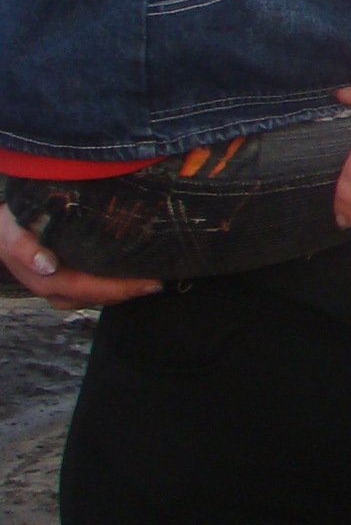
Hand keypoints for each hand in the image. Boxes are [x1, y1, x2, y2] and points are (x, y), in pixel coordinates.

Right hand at [0, 205, 161, 310]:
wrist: (1, 231)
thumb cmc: (10, 228)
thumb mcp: (12, 234)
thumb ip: (25, 249)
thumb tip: (46, 265)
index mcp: (46, 281)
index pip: (88, 288)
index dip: (120, 288)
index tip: (150, 282)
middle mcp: (57, 291)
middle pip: (100, 296)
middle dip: (130, 291)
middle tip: (160, 280)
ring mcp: (64, 291)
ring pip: (101, 296)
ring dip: (126, 290)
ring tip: (154, 277)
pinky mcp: (71, 283)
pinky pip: (98, 289)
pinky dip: (118, 284)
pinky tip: (136, 274)